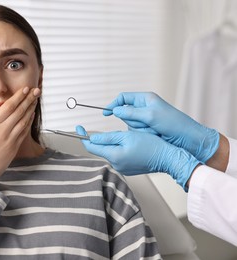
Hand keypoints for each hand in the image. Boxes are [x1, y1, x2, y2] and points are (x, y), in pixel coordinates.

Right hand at [0, 87, 40, 184]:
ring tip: (36, 100)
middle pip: (19, 111)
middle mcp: (3, 130)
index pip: (9, 106)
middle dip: (29, 99)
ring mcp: (10, 139)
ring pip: (24, 120)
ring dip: (31, 109)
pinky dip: (29, 122)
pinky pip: (24, 132)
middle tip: (36, 91)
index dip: (19, 96)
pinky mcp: (14, 148)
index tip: (25, 89)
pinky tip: (31, 116)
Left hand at [76, 125, 199, 189]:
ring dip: (110, 143)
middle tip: (100, 128)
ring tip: (121, 135)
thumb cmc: (151, 145)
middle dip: (99, 139)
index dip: (83, 136)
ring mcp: (122, 168)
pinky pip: (118, 157)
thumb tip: (91, 138)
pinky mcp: (128, 169)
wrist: (168, 158)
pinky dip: (118, 149)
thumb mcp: (127, 136)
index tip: (78, 127)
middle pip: (100, 150)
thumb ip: (107, 137)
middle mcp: (116, 165)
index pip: (91, 147)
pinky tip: (128, 144)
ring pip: (109, 152)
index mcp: (114, 156)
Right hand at [103, 92, 218, 162]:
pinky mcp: (147, 130)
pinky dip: (143, 135)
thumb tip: (115, 111)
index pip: (123, 98)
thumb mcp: (151, 116)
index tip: (106, 113)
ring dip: (140, 129)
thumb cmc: (173, 124)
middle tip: (147, 124)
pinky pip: (136, 132)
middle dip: (133, 121)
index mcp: (145, 98)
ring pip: (130, 125)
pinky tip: (154, 135)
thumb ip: (131, 113)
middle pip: (125, 113)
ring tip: (154, 130)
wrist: (188, 139)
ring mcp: (146, 119)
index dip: (114, 104)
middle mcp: (144, 107)